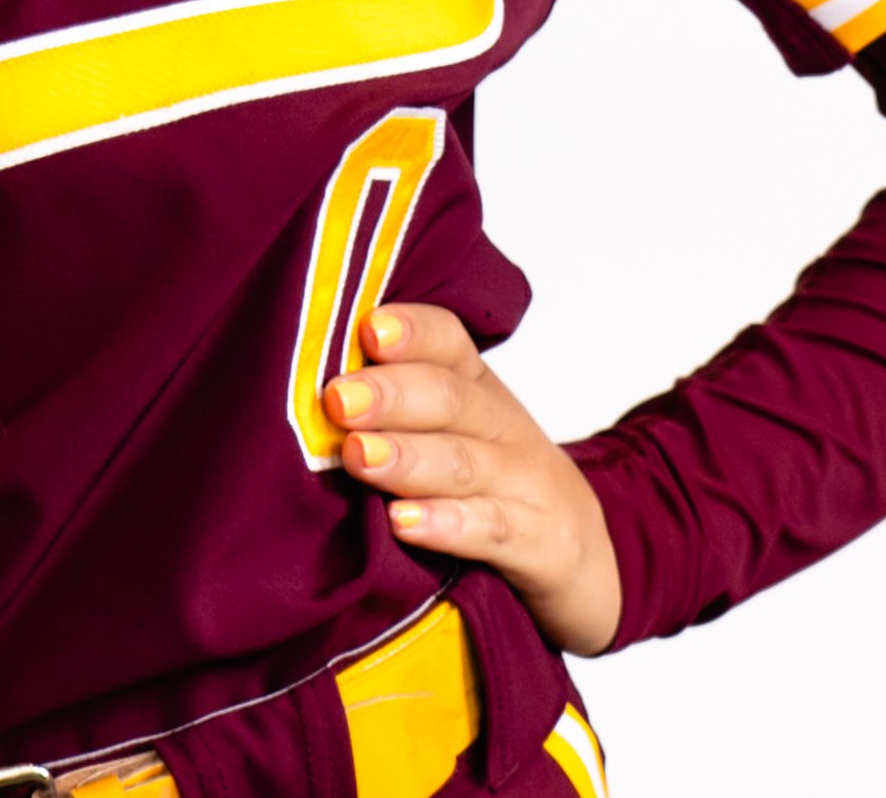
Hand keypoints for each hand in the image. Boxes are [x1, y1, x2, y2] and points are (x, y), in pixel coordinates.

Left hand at [324, 302, 621, 656]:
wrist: (586, 558)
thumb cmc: (493, 486)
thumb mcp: (454, 434)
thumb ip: (396, 408)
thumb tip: (299, 384)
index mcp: (476, 388)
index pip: (448, 340)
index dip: (411, 331)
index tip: (366, 328)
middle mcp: (502, 426)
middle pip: (448, 397)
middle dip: (390, 395)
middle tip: (338, 400)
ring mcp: (526, 484)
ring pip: (463, 462)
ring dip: (407, 457)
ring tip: (359, 456)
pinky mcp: (542, 545)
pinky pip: (493, 530)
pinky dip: (449, 525)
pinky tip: (405, 524)